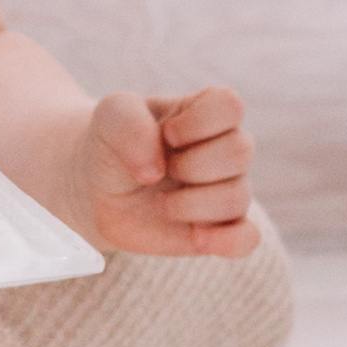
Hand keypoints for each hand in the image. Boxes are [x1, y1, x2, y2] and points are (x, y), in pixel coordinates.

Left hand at [73, 85, 256, 259]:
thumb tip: (155, 170)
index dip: (199, 122)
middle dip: (191, 166)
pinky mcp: (218, 229)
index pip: (230, 106)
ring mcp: (225, 190)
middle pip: (240, 151)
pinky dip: (227, 241)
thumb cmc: (113, 144)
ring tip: (159, 204)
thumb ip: (130, 125)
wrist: (98, 188)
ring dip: (191, 204)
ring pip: (238, 197)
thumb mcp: (111, 116)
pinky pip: (248, 238)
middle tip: (156, 173)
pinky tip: (196, 238)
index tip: (167, 134)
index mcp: (206, 113)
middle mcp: (224, 149)